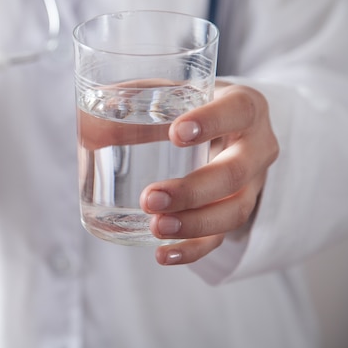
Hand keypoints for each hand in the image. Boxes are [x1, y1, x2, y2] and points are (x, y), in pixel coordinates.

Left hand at [140, 82, 278, 264]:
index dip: (211, 122)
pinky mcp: (236, 210)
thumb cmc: (193, 104)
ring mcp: (252, 183)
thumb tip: (91, 128)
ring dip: (194, 224)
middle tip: (150, 197)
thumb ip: (136, 99)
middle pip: (235, 172)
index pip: (238, 111)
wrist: (228, 127)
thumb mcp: (174, 92)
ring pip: (234, 211)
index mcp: (244, 106)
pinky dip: (194, 250)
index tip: (175, 133)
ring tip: (156, 228)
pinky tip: (164, 255)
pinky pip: (222, 238)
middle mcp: (256, 146)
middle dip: (192, 190)